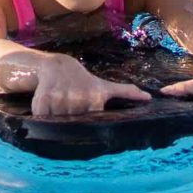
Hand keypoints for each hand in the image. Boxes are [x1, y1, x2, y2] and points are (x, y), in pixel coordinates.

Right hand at [27, 53, 153, 118]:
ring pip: (58, 124)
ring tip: (59, 109)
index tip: (83, 121)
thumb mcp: (104, 86)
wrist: (58, 66)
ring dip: (57, 121)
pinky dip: (43, 117)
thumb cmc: (83, 80)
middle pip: (74, 125)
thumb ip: (126, 92)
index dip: (87, 125)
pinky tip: (47, 108)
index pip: (91, 124)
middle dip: (71, 123)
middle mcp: (77, 100)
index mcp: (94, 99)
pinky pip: (43, 119)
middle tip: (69, 112)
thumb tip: (149, 98)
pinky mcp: (42, 101)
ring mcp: (59, 100)